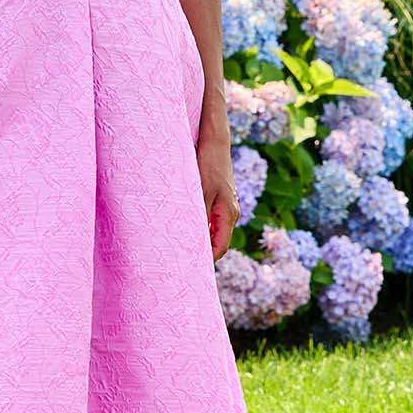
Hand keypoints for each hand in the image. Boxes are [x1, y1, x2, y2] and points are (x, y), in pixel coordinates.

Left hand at [196, 113, 239, 262]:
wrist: (215, 143)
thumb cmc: (208, 165)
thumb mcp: (201, 191)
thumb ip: (200, 216)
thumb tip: (195, 240)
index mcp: (228, 214)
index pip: (220, 247)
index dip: (208, 260)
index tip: (192, 269)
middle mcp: (230, 213)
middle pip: (218, 241)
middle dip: (203, 253)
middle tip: (183, 263)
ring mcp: (226, 206)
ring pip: (214, 231)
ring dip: (201, 239)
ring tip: (182, 248)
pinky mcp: (220, 199)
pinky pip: (212, 219)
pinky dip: (201, 227)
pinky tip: (186, 227)